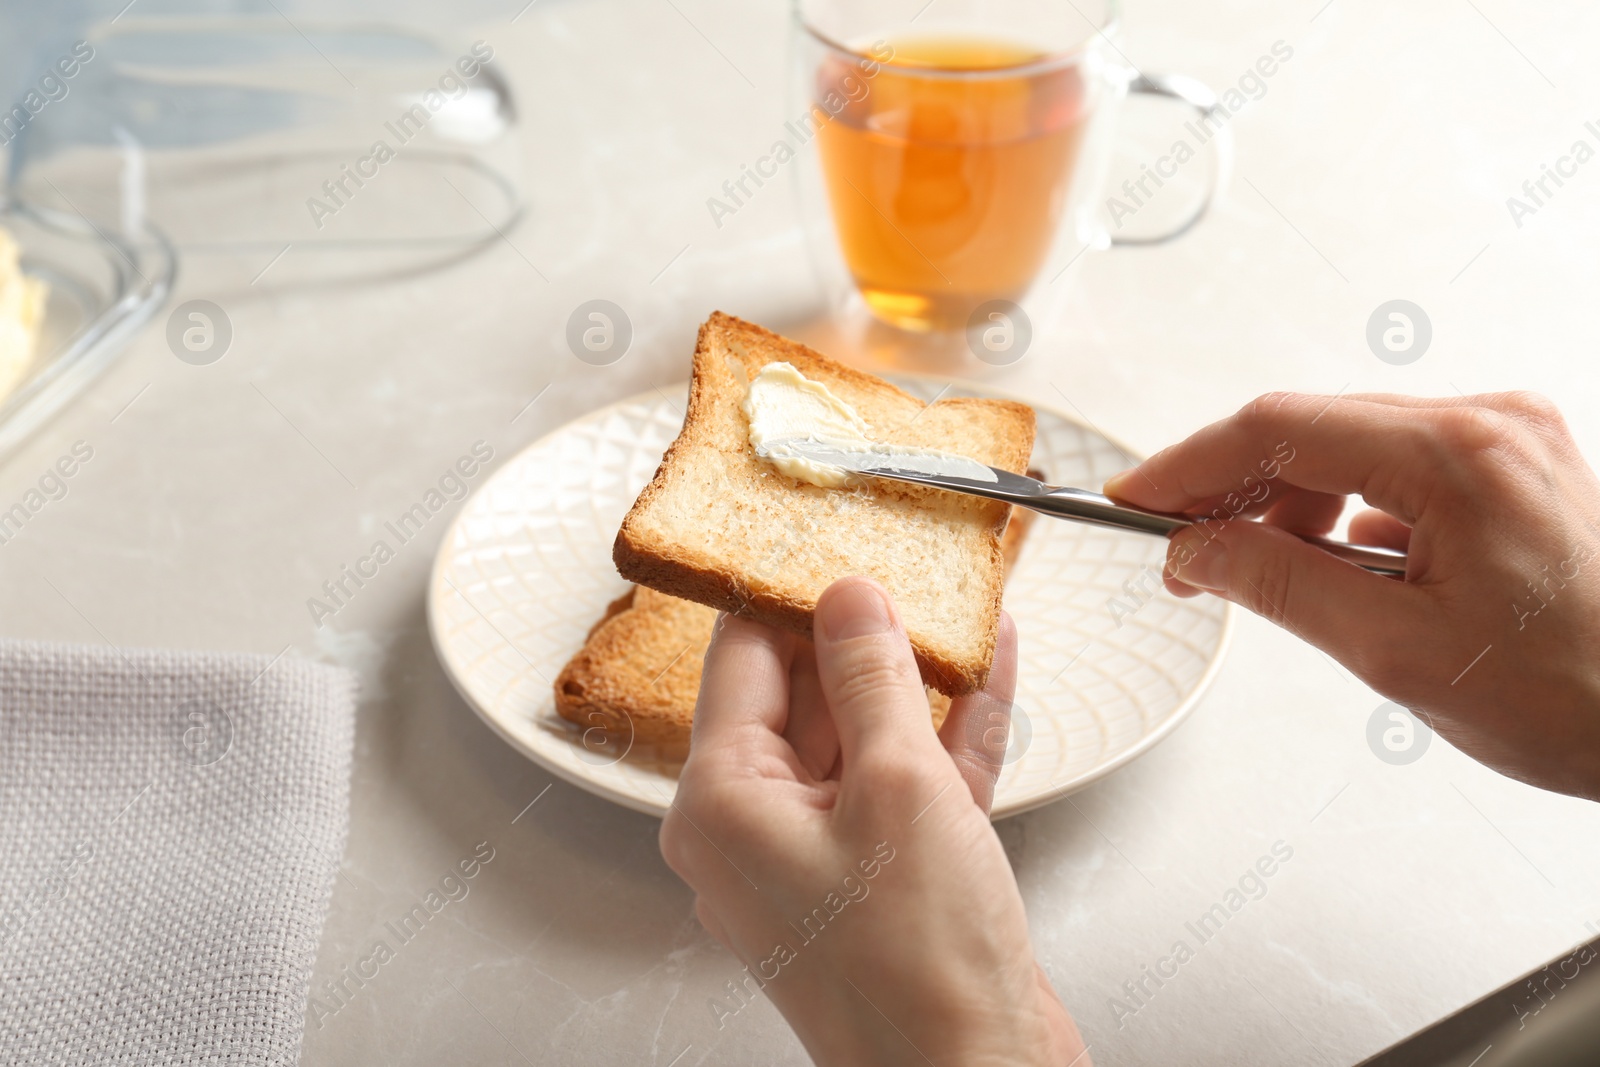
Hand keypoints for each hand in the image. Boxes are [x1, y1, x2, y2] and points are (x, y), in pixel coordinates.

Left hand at [660, 577, 1085, 1065]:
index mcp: (723, 802)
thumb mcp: (897, 786)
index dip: (787, 593)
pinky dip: (945, 732)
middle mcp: (756, 828)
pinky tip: (988, 670)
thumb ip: (872, 677)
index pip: (741, 660)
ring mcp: (821, 855)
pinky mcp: (882, 879)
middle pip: (802, 695)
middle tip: (905, 561)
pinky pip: (904, 783)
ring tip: (958, 602)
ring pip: (862, 736)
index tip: (827, 538)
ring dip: (915, 675)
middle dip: (861, 631)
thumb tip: (848, 598)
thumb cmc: (917, 969)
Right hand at [1103, 391, 1599, 800]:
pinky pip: (1399, 467)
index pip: (1280, 427)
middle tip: (1181, 557)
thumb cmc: (1579, 694)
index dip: (1190, 464)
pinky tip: (1332, 563)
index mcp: (1458, 455)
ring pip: (1352, 445)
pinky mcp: (1514, 467)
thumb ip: (1282, 587)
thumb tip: (1199, 551)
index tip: (1137, 502)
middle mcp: (1486, 424)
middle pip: (1312, 427)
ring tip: (1254, 572)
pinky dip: (1345, 508)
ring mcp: (1506, 440)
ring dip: (1289, 502)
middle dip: (1234, 489)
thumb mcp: (1399, 653)